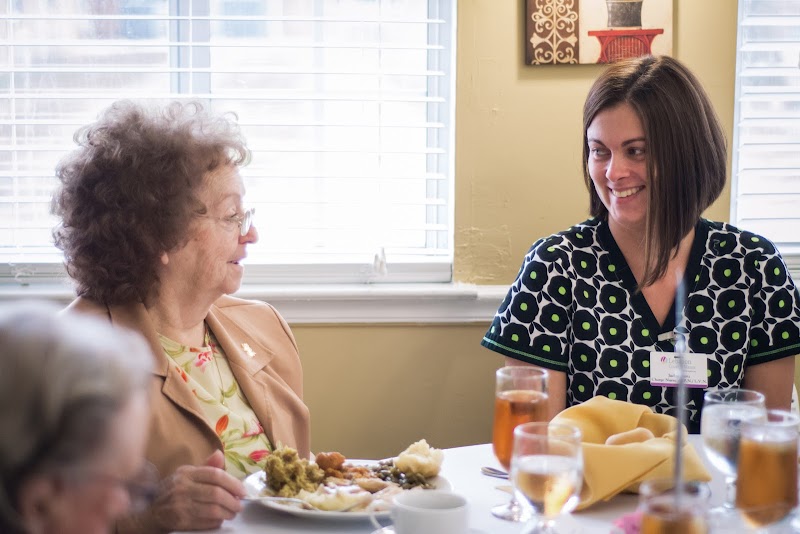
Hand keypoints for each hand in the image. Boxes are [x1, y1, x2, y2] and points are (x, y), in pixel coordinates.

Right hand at [130, 450, 245, 532]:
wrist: (148, 514)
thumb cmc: (172, 493)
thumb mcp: (186, 476)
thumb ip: (205, 467)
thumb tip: (220, 454)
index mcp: (186, 473)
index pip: (215, 474)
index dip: (233, 483)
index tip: (242, 491)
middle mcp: (182, 487)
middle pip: (216, 493)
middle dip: (233, 501)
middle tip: (239, 505)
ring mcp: (179, 505)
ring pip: (213, 509)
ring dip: (227, 513)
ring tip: (232, 513)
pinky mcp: (179, 522)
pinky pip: (205, 522)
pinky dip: (216, 522)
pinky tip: (219, 520)